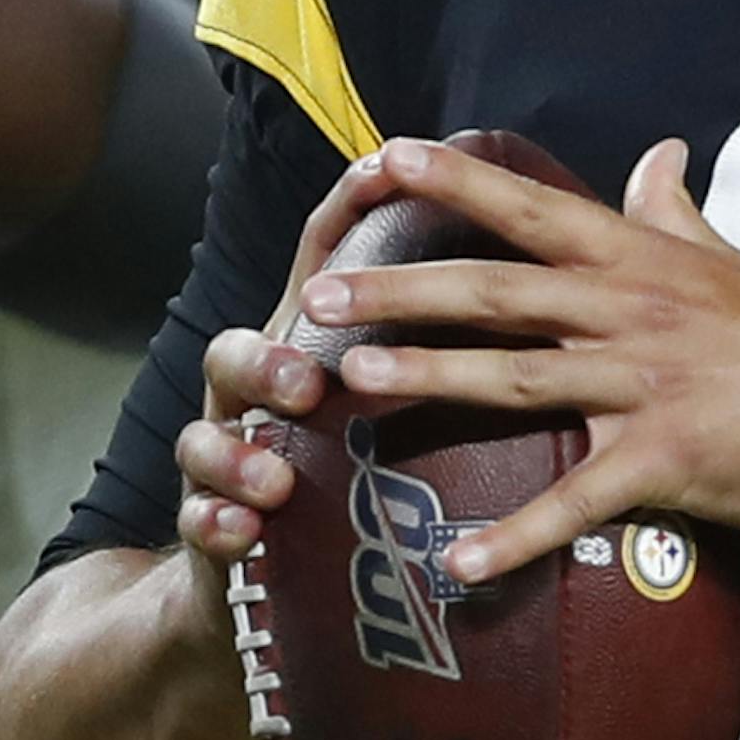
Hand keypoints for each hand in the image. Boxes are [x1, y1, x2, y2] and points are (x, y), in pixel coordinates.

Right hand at [173, 149, 415, 602]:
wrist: (262, 572)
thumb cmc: (343, 458)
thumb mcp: (392, 387)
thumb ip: (448, 329)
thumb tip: (542, 265)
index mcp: (308, 344)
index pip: (321, 262)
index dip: (347, 210)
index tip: (385, 168)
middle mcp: (256, 390)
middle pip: (237, 349)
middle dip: (265, 361)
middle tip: (306, 382)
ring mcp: (226, 454)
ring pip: (205, 437)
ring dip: (235, 454)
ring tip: (273, 482)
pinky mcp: (213, 524)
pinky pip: (197, 519)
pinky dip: (214, 522)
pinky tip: (237, 530)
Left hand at [277, 134, 739, 582]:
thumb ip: (681, 216)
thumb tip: (658, 155)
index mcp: (651, 261)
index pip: (537, 210)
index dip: (459, 182)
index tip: (386, 157)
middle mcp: (639, 311)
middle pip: (501, 289)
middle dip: (404, 287)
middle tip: (320, 290)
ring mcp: (652, 384)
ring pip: (519, 377)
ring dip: (428, 380)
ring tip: (352, 383)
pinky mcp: (672, 460)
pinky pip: (577, 500)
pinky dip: (514, 537)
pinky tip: (455, 561)